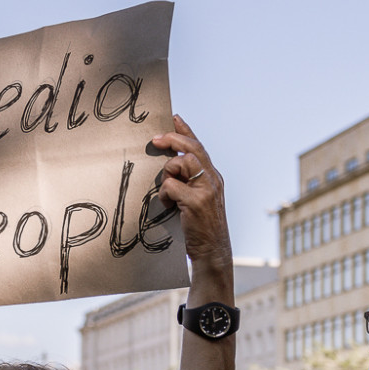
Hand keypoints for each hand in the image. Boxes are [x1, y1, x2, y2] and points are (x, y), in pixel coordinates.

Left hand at [152, 115, 231, 263]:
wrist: (212, 251)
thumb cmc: (199, 227)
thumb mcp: (197, 200)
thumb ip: (188, 183)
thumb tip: (168, 169)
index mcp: (213, 177)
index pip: (199, 147)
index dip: (186, 131)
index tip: (174, 118)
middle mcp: (213, 180)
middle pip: (192, 148)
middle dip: (173, 139)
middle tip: (156, 139)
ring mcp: (207, 190)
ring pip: (183, 163)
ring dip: (169, 172)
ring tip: (168, 189)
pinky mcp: (196, 202)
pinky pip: (172, 186)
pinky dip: (166, 194)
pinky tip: (168, 205)